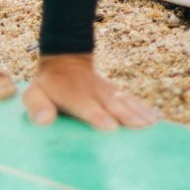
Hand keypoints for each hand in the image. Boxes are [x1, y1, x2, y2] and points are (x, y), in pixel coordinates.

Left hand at [22, 54, 161, 129]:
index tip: (111, 126)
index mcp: (72, 95)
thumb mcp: (33, 93)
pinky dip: (145, 108)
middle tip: (142, 127)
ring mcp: (107, 91)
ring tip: (153, 125)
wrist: (66, 62)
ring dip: (140, 113)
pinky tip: (156, 119)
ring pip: (125, 101)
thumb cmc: (48, 86)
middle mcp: (94, 93)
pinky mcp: (116, 92)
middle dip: (127, 116)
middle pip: (112, 104)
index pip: (86, 107)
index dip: (98, 116)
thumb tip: (44, 120)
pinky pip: (132, 100)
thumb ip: (36, 106)